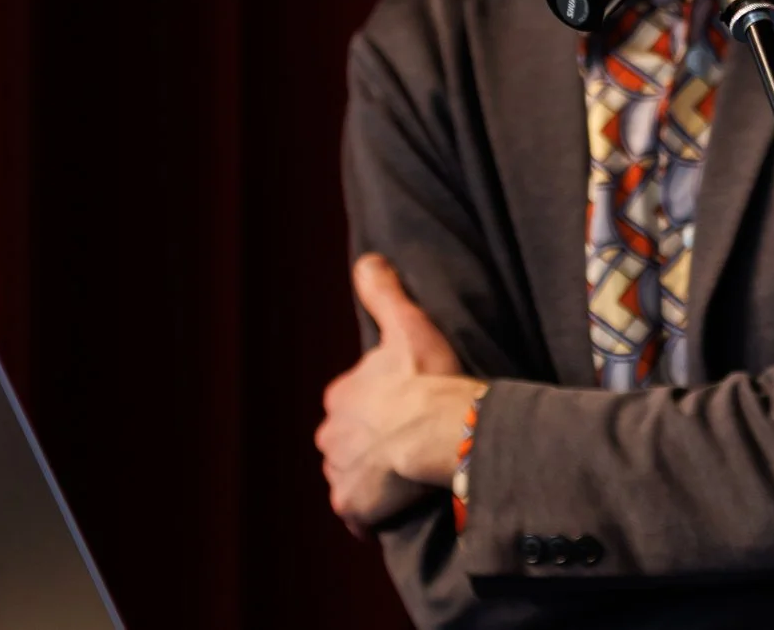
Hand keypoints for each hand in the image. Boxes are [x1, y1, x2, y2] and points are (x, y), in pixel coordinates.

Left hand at [317, 253, 487, 535]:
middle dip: (371, 446)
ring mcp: (340, 473)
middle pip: (348, 442)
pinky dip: (372, 513)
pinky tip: (397, 504)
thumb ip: (384, 293)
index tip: (409, 409)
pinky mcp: (351, 506)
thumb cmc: (430, 379)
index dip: (382, 408)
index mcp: (341, 395)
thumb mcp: (410, 325)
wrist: (442, 432)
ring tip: (407, 474)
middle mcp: (331, 435)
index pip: (354, 404)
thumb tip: (366, 260)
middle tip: (409, 444)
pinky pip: (358, 513)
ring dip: (373, 478)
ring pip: (353, 476)